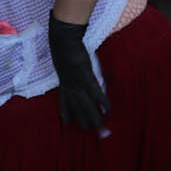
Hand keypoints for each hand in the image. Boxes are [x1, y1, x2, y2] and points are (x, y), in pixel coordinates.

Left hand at [47, 17, 108, 131]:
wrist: (63, 40)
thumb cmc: (63, 48)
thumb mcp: (63, 63)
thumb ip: (68, 71)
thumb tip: (75, 72)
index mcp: (63, 84)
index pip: (64, 103)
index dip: (66, 113)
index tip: (68, 122)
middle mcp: (69, 87)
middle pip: (77, 108)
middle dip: (83, 120)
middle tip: (89, 131)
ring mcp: (78, 84)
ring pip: (87, 105)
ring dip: (94, 117)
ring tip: (99, 127)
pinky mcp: (86, 77)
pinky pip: (96, 93)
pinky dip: (103, 102)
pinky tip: (108, 109)